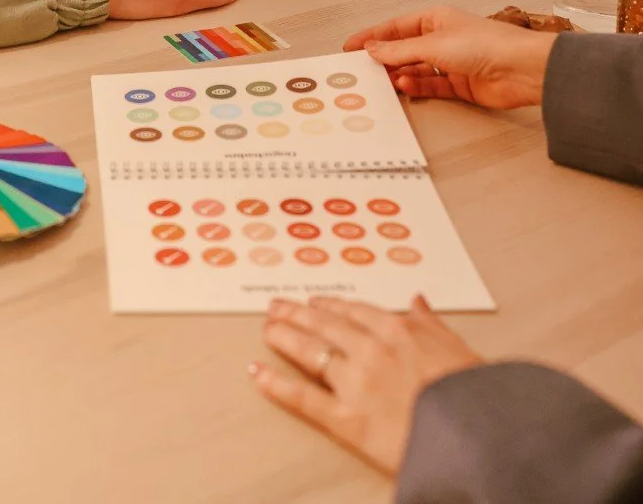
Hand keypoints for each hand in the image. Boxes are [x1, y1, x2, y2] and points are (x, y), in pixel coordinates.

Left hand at [250, 294, 481, 473]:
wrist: (477, 434)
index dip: (331, 306)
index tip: (316, 303)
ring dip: (285, 338)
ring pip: (311, 352)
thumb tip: (417, 300)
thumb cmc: (473, 394)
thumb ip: (431, 322)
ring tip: (268, 329)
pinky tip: (258, 373)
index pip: (355, 312)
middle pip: (325, 326)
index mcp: (398, 331)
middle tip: (277, 307)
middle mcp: (371, 350)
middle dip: (298, 315)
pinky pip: (304, 398)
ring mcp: (356, 383)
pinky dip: (277, 384)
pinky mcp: (348, 419)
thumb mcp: (457, 347)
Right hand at [343, 5, 556, 108]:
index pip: (396, 27)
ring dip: (402, 75)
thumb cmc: (486, 44)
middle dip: (386, 59)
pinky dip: (418, 88)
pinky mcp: (461, 84)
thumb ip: (400, 50)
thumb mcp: (433, 44)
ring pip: (417, 70)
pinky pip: (431, 86)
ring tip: (386, 82)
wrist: (520, 69)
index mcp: (436, 19)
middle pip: (405, 49)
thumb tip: (374, 48)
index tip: (351, 46)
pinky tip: (406, 88)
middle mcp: (443, 39)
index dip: (373, 36)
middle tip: (363, 70)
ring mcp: (451, 62)